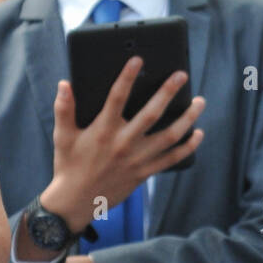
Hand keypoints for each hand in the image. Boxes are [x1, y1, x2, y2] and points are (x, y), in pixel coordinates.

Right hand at [43, 57, 204, 232]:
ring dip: (188, 118)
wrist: (75, 202)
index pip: (116, 98)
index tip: (138, 60)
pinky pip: (172, 158)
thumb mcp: (63, 136)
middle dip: (168, 92)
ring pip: (169, 136)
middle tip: (182, 75)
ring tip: (200, 101)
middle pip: (151, 114)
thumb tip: (65, 84)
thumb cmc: (69, 165)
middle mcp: (123, 143)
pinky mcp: (145, 172)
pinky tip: (198, 133)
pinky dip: (187, 146)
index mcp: (102, 131)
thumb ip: (64, 109)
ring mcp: (137, 159)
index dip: (127, 78)